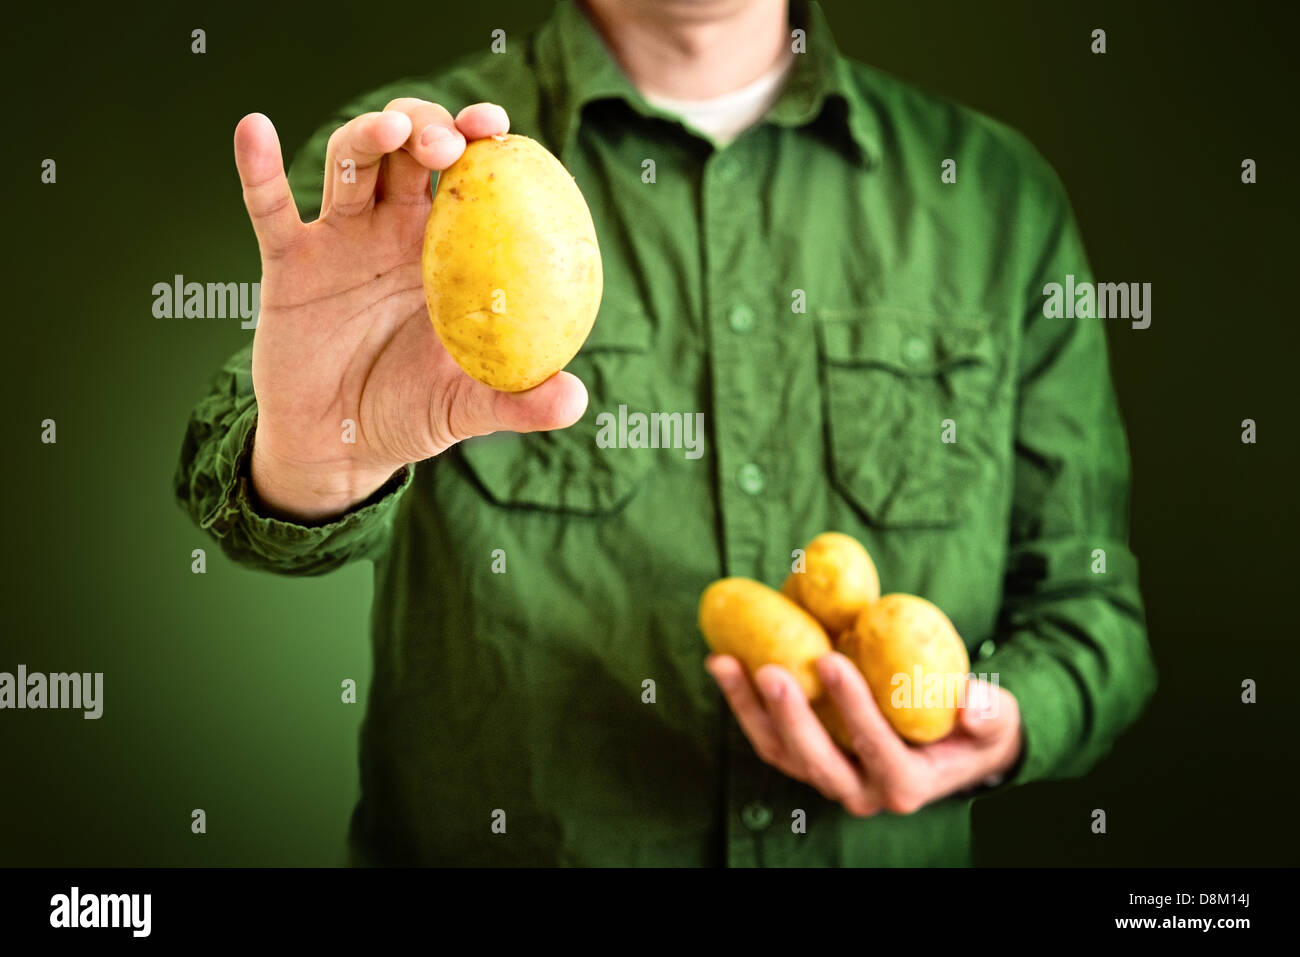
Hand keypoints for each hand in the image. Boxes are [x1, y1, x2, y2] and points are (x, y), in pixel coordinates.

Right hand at [233, 102, 588, 521]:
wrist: (338, 447)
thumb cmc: (411, 414)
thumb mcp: (468, 409)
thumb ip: (519, 402)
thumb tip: (575, 401)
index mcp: (448, 250)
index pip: (471, 176)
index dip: (482, 141)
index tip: (498, 128)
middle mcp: (395, 229)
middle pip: (412, 148)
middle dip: (431, 125)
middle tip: (450, 141)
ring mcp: (341, 238)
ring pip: (352, 162)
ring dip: (368, 136)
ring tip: (392, 132)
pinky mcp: (290, 261)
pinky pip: (270, 207)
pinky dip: (260, 168)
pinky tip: (256, 129)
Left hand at [706, 652, 1021, 815]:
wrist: (954, 749)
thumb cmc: (975, 728)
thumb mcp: (996, 720)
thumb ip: (988, 713)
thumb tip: (972, 702)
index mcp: (906, 783)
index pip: (876, 748)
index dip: (852, 708)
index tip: (831, 660)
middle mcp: (862, 791)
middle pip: (816, 759)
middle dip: (789, 716)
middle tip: (769, 668)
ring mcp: (830, 778)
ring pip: (782, 752)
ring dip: (749, 708)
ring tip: (724, 663)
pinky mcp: (807, 762)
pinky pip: (769, 738)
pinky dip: (744, 704)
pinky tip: (726, 665)